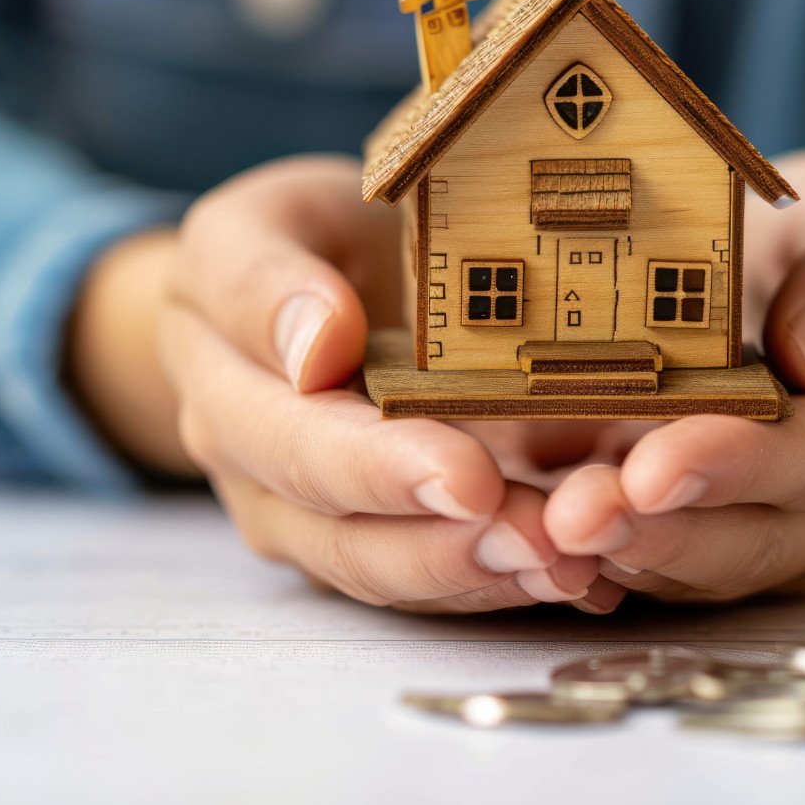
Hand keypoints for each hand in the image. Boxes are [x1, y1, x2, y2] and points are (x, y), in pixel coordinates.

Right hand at [71, 155, 604, 612]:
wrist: (303, 292)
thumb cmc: (297, 242)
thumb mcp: (263, 223)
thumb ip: (266, 279)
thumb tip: (318, 346)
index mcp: (229, 394)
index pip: (300, 447)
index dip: (381, 471)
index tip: (468, 478)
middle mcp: (266, 480)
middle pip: (348, 542)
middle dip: (449, 550)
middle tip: (542, 544)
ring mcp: (322, 522)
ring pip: (398, 577)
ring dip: (486, 580)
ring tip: (570, 568)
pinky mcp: (386, 535)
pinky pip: (438, 580)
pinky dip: (505, 581)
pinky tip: (575, 571)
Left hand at [541, 152, 804, 601]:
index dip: (740, 465)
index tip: (655, 468)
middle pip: (769, 534)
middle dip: (668, 533)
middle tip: (578, 520)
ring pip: (721, 568)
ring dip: (636, 556)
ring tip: (556, 534)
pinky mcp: (753, 541)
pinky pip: (689, 572)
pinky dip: (625, 562)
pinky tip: (561, 545)